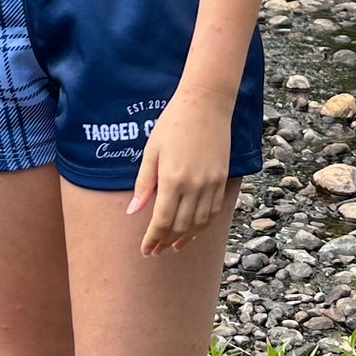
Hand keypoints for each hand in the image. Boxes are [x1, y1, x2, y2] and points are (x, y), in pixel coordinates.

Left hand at [129, 88, 234, 254]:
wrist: (205, 104)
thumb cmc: (172, 124)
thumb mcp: (151, 152)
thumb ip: (144, 184)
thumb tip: (133, 211)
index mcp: (173, 179)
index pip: (162, 221)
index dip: (153, 239)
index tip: (146, 250)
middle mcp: (195, 186)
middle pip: (181, 227)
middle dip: (166, 242)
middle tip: (155, 251)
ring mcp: (211, 184)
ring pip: (199, 223)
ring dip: (186, 238)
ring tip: (173, 246)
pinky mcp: (222, 179)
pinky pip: (214, 211)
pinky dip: (203, 226)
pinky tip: (193, 231)